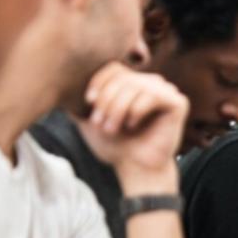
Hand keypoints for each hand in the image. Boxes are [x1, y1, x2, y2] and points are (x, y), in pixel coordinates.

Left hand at [79, 62, 189, 191]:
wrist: (136, 168)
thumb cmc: (116, 146)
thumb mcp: (91, 121)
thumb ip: (78, 105)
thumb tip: (58, 89)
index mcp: (135, 83)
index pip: (114, 68)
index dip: (99, 82)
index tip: (89, 102)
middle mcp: (152, 83)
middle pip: (123, 77)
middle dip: (107, 101)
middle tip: (101, 124)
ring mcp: (167, 91)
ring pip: (136, 86)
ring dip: (118, 109)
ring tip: (113, 128)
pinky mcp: (178, 102)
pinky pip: (151, 96)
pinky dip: (136, 111)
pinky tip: (133, 126)